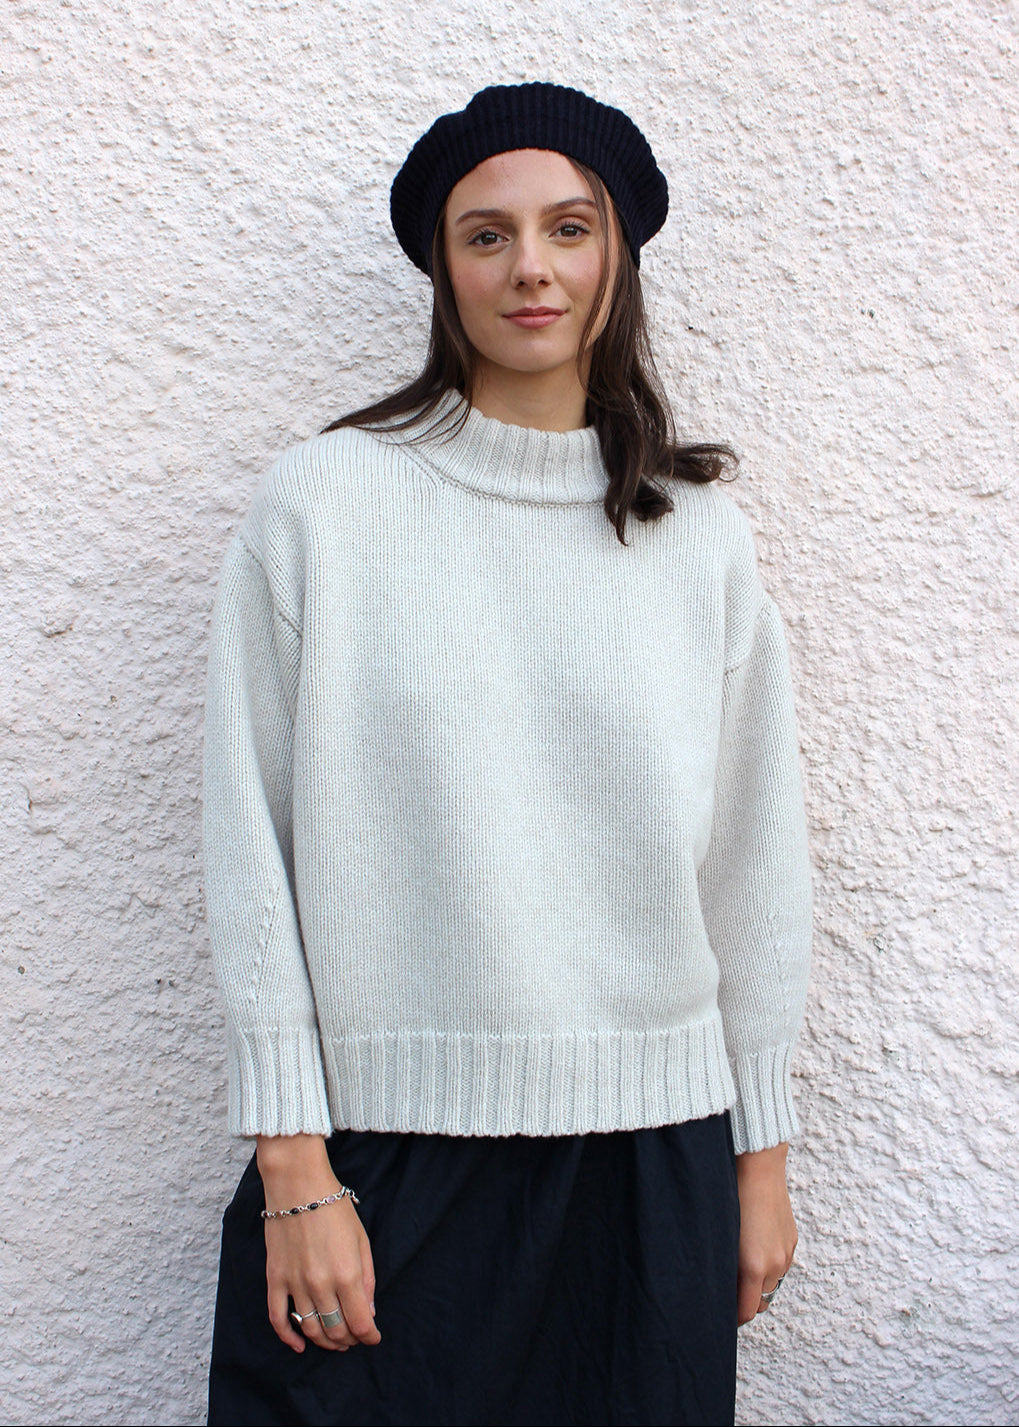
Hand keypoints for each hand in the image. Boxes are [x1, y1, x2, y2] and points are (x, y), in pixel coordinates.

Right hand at [256, 1133, 381, 1354]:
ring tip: (336, 1340)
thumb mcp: (361, 1239)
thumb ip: (367, 1278)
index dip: (370, 1336)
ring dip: (325, 1341)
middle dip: (349, 1339)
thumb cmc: (334, 1207)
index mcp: (347, 1273)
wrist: (298, 1183)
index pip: (361, 1323)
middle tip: (355, 1337)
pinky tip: (300, 1345)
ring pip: (311, 1328)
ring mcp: (295, 1283)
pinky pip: (278, 1319)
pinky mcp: (275, 1278)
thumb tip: (369, 1312)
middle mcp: (321, 1284)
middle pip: (336, 1330)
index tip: (373, 1337)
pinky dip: (288, 1337)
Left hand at [735, 1142, 796, 1326]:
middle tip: (725, 1291)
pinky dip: (768, 1267)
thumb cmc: (731, 1198)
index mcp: (753, 1267)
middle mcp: (773, 1265)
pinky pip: (780, 1266)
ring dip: (757, 1285)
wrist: (758, 1168)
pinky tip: (753, 1251)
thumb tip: (717, 1287)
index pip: (745, 1312)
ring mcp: (785, 1253)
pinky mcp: (792, 1241)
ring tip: (738, 1271)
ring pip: (771, 1285)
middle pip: (759, 1302)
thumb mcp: (721, 1237)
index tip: (720, 1314)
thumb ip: (723, 1268)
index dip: (732, 1318)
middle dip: (744, 1301)